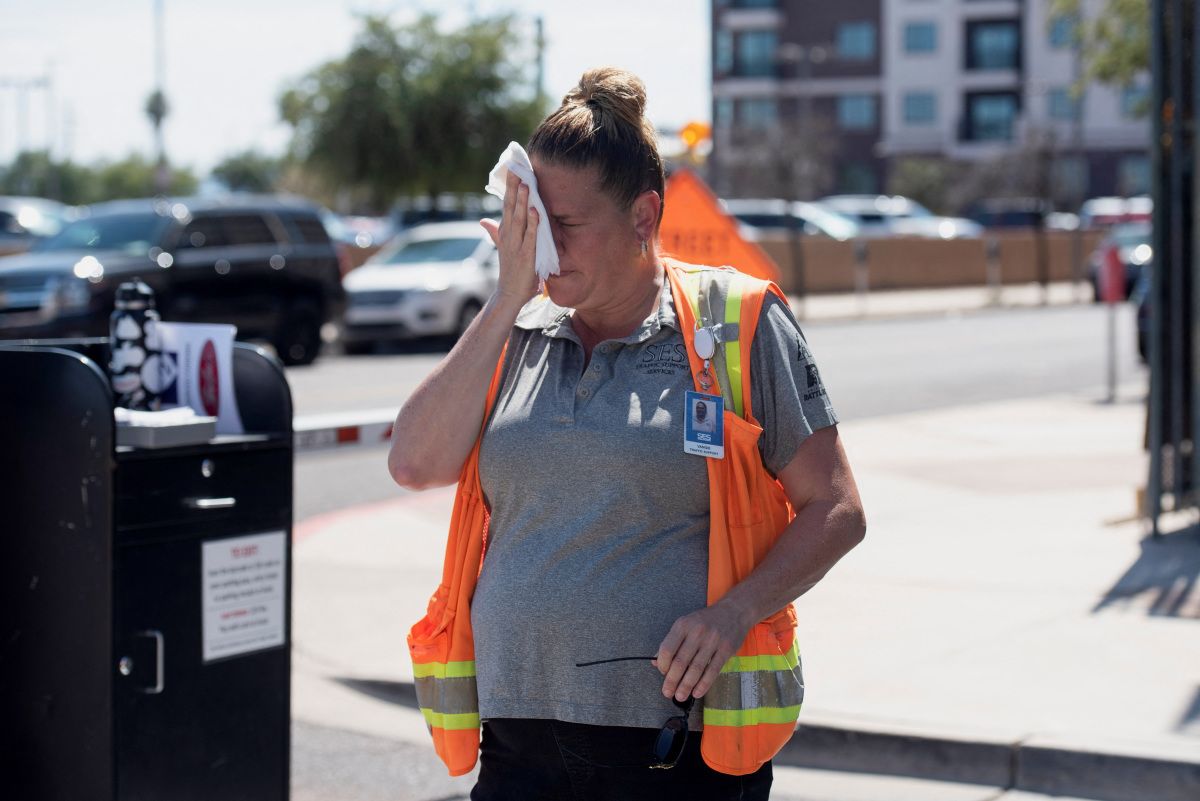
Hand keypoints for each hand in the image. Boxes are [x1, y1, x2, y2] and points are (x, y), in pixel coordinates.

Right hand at [480, 170, 540, 310]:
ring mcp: (516, 245)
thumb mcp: (502, 249)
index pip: (506, 205)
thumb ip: (494, 233)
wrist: (508, 295)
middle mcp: (509, 236)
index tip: (512, 169)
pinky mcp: (526, 256)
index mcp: (504, 233)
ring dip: (522, 201)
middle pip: (510, 207)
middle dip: (513, 187)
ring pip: (519, 219)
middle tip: (516, 168)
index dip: (509, 188)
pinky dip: (533, 223)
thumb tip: (483, 221)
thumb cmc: (510, 272)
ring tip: (526, 184)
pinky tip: (535, 210)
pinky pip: (530, 236)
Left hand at [655, 601, 751, 702]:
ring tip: (680, 696)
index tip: (662, 674)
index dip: (663, 665)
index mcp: (683, 625)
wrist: (734, 611)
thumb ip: (671, 642)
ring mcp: (712, 640)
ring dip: (686, 685)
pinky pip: (712, 670)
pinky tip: (697, 692)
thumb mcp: (685, 625)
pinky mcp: (726, 649)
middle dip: (672, 680)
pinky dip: (704, 684)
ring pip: (696, 668)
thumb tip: (655, 662)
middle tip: (667, 693)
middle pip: (680, 661)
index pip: (667, 648)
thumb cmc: (705, 621)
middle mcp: (697, 632)